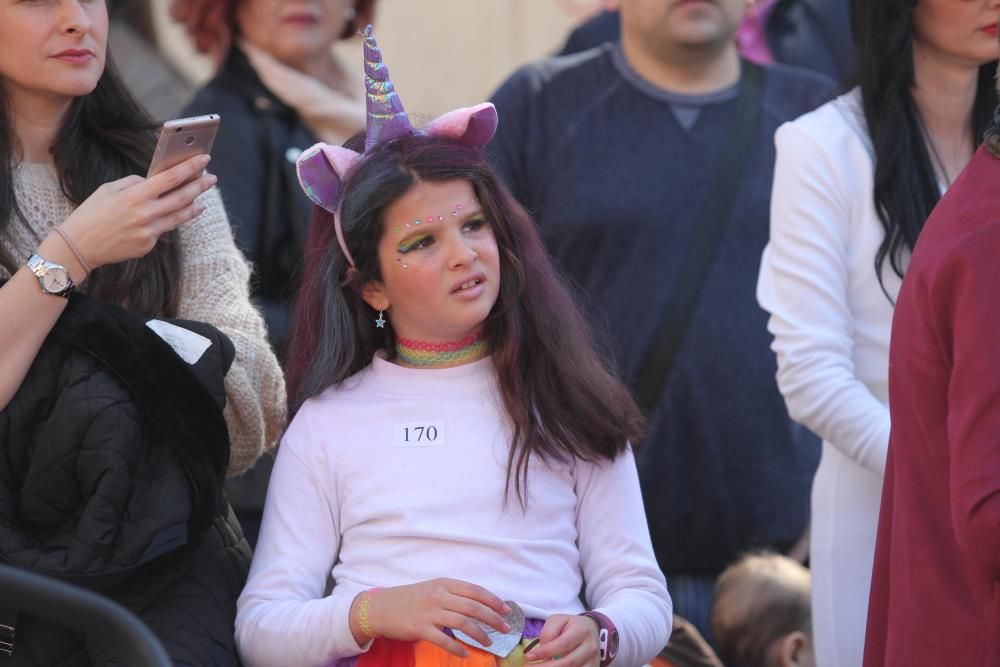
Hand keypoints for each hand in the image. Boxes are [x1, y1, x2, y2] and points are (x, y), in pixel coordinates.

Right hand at [59, 154, 216, 269]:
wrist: (79, 245)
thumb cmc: (91, 213)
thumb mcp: (108, 189)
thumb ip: (134, 183)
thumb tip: (155, 180)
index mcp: (134, 196)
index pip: (170, 178)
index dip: (190, 168)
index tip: (204, 160)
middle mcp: (145, 214)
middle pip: (182, 198)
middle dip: (200, 186)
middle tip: (212, 179)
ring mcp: (148, 232)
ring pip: (179, 216)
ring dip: (194, 206)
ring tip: (203, 199)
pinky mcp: (148, 245)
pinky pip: (164, 229)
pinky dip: (171, 220)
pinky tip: (178, 215)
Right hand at [351, 579, 510, 656]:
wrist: (380, 607)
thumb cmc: (409, 599)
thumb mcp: (432, 589)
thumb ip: (452, 595)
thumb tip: (478, 606)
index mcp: (444, 584)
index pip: (475, 590)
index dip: (493, 600)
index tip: (506, 609)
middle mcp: (439, 596)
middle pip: (474, 607)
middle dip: (493, 619)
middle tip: (505, 628)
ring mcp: (429, 612)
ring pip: (463, 623)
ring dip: (480, 635)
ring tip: (488, 643)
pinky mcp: (420, 629)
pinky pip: (444, 640)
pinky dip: (457, 648)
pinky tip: (465, 653)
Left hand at [524, 614, 599, 665]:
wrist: (592, 630)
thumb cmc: (571, 625)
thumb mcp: (559, 621)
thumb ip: (549, 632)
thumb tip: (542, 650)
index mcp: (582, 631)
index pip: (562, 644)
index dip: (545, 652)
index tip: (529, 656)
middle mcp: (590, 647)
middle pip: (567, 662)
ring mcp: (593, 660)